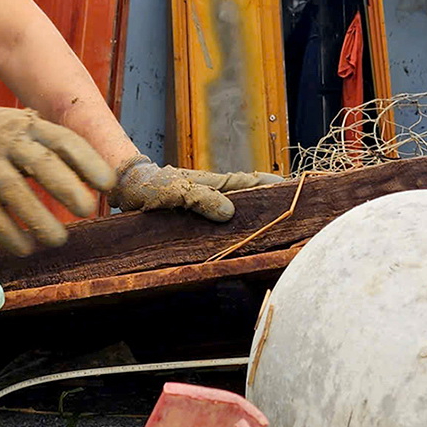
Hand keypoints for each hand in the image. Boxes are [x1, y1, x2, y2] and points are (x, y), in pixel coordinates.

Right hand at [0, 91, 117, 255]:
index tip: (109, 184)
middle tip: (88, 210)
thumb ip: (57, 153)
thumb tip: (102, 183)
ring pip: (12, 189)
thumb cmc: (1, 137)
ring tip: (59, 239)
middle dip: (66, 187)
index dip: (88, 161)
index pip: (63, 141)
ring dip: (37, 217)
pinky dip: (7, 232)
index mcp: (31, 126)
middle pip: (40, 162)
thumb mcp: (28, 130)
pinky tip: (26, 248)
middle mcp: (8, 140)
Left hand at [110, 155, 286, 221]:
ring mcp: (207, 206)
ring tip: (277, 232)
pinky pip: (221, 226)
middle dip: (272, 204)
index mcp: (215, 183)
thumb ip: (201, 199)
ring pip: (237, 212)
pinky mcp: (197, 219)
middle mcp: (215, 194)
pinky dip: (234, 231)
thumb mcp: (175, 190)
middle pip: (250, 198)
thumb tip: (231, 213)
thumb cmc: (151, 186)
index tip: (296, 190)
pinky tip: (241, 243)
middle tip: (297, 216)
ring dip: (255, 220)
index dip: (273, 186)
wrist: (129, 188)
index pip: (251, 183)